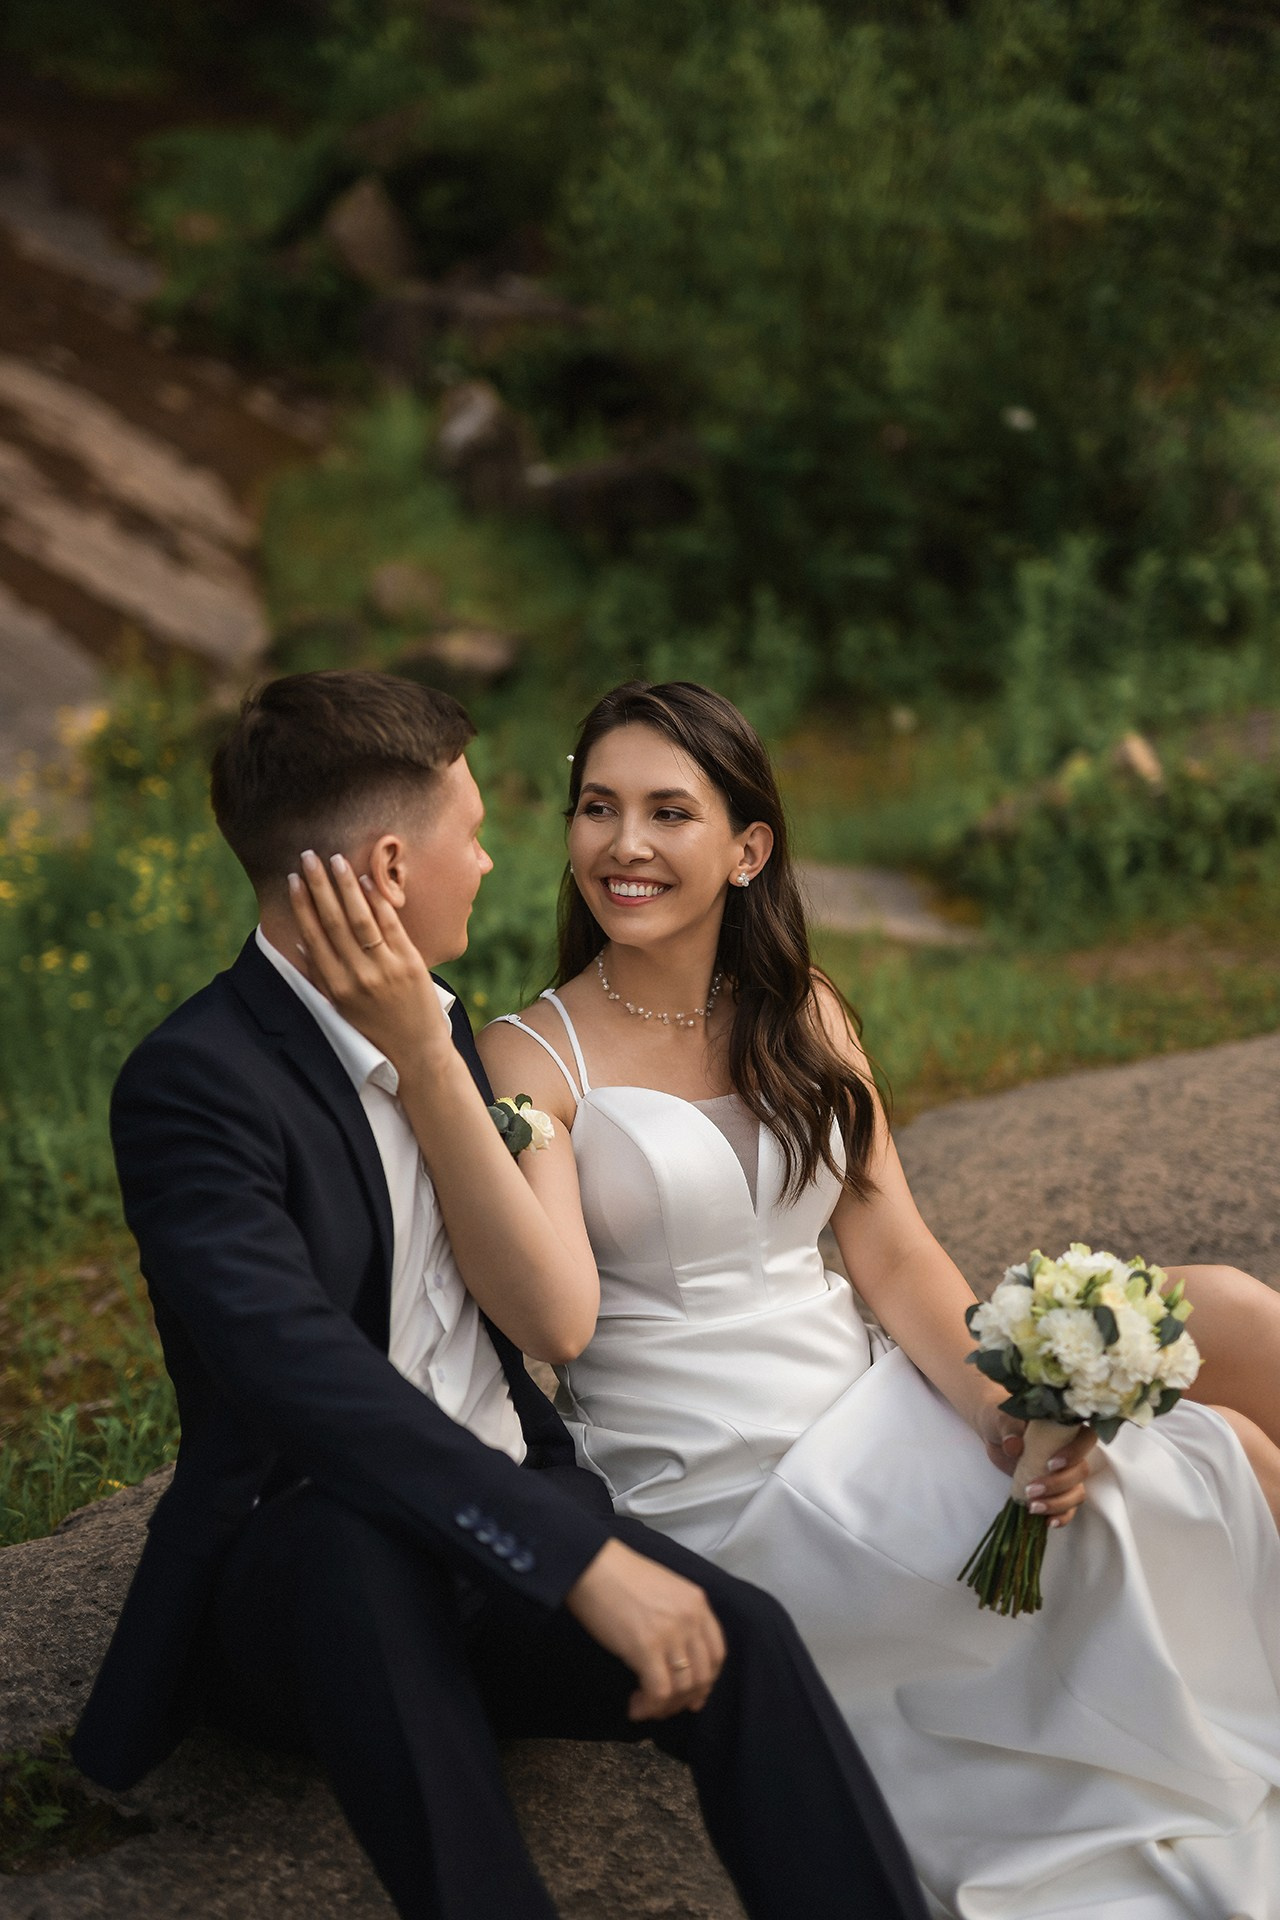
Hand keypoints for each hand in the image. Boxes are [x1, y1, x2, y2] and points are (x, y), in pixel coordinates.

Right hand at [288, 851, 450, 1069]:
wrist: (417, 1051)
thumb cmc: (376, 1028)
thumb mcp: (341, 1008)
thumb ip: (320, 977)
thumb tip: (299, 944)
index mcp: (336, 988)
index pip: (313, 938)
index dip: (302, 906)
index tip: (293, 880)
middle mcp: (357, 977)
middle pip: (333, 923)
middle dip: (319, 887)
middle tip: (308, 857)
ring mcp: (385, 970)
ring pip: (360, 919)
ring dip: (346, 886)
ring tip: (335, 859)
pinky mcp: (410, 964)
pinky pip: (391, 926)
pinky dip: (378, 901)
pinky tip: (367, 879)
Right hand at [565, 1539, 726, 1720]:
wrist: (593, 1564)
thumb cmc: (621, 1575)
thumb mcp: (665, 1591)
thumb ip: (679, 1618)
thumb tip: (678, 1659)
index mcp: (697, 1603)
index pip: (717, 1653)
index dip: (707, 1679)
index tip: (693, 1694)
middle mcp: (691, 1619)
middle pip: (703, 1675)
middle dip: (686, 1699)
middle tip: (667, 1707)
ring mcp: (671, 1634)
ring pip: (682, 1688)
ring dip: (665, 1707)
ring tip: (645, 1707)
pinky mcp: (646, 1648)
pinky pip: (659, 1691)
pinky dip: (650, 1707)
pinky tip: (635, 1707)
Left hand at [974, 1402, 1096, 1527]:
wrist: (994, 1435)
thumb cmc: (1002, 1421)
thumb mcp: (1001, 1420)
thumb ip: (1008, 1429)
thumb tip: (1013, 1445)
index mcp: (1064, 1428)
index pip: (1086, 1438)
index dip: (1076, 1453)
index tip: (1051, 1464)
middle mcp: (1071, 1451)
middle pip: (1082, 1471)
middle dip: (1059, 1484)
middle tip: (1032, 1489)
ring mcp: (1065, 1473)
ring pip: (1078, 1492)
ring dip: (1059, 1503)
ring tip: (1032, 1507)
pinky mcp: (1055, 1490)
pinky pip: (1068, 1507)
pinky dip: (1062, 1517)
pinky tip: (1048, 1522)